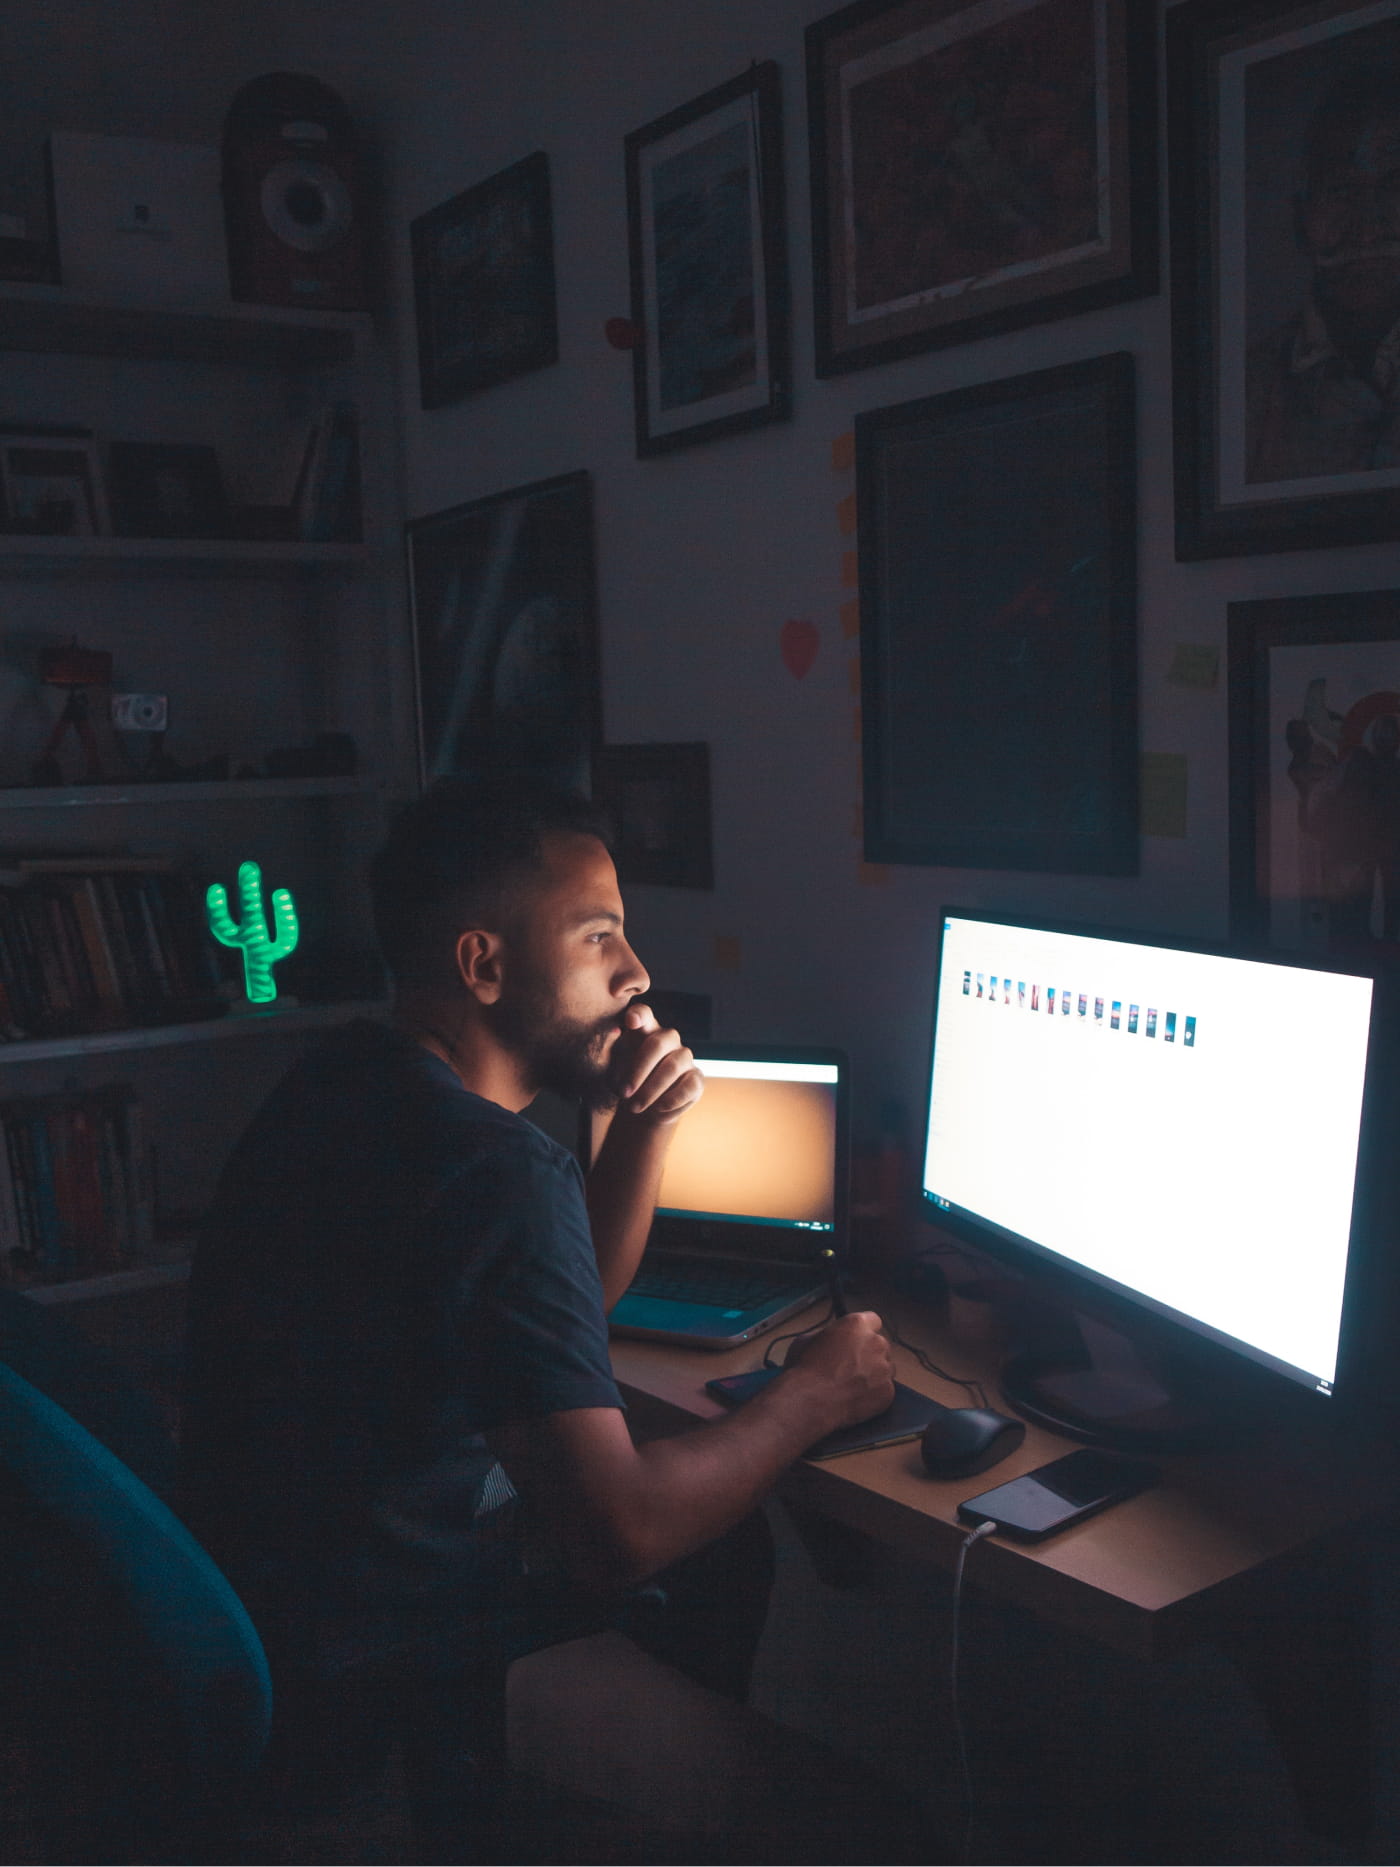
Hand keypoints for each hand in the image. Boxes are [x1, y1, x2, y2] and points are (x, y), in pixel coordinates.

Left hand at [610, 1003, 702, 1123]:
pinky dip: (670, 1100)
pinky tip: (657, 1108)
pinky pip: (688, 1086)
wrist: (641, 1109)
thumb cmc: (624, 1081)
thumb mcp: (610, 1069)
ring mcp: (685, 1057)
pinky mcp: (697, 1078)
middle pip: (657, 1043)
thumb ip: (609, 1050)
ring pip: (672, 1067)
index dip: (639, 1014)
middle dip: (638, 1070)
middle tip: (624, 1093)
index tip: (630, 1021)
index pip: (643, 1013)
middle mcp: (668, 1038)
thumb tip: (614, 1032)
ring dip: (650, 1090)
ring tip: (634, 1107)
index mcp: (644, 1029)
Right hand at [783, 1311, 894, 1428]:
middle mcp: (876, 1343)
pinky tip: (856, 1398)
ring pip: (885, 1368)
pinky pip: (885, 1389)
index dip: (864, 1331)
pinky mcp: (887, 1391)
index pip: (873, 1320)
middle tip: (851, 1366)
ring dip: (874, 1374)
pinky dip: (874, 1394)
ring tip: (852, 1385)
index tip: (857, 1340)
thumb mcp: (807, 1339)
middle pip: (880, 1345)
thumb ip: (827, 1335)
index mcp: (857, 1324)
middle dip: (869, 1354)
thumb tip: (830, 1340)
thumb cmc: (805, 1370)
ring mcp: (884, 1368)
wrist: (810, 1400)